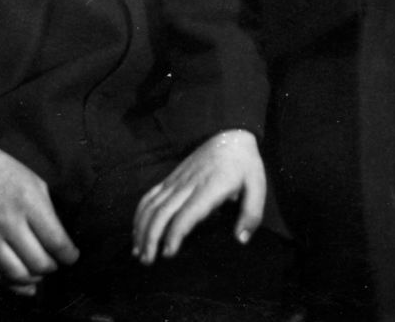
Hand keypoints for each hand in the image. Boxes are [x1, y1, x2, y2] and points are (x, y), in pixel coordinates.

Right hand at [0, 101, 78, 294]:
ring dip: (34, 279)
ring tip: (40, 273)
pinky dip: (12, 283)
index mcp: (29, 202)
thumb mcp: (34, 183)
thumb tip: (59, 241)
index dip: (68, 255)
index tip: (72, 257)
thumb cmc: (3, 171)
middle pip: (38, 263)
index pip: (56, 241)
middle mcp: (9, 222)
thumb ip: (47, 212)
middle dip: (52, 268)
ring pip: (17, 275)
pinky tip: (23, 281)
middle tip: (56, 264)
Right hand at [132, 129, 264, 264]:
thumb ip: (252, 214)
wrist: (230, 134)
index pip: (186, 214)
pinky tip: (137, 230)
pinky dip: (140, 213)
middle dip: (151, 237)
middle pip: (163, 211)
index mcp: (210, 188)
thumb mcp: (258, 186)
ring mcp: (177, 180)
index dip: (174, 234)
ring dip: (142, 228)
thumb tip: (240, 239)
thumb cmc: (244, 164)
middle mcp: (189, 184)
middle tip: (148, 261)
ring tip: (138, 252)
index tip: (168, 253)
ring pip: (152, 204)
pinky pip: (150, 195)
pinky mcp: (171, 178)